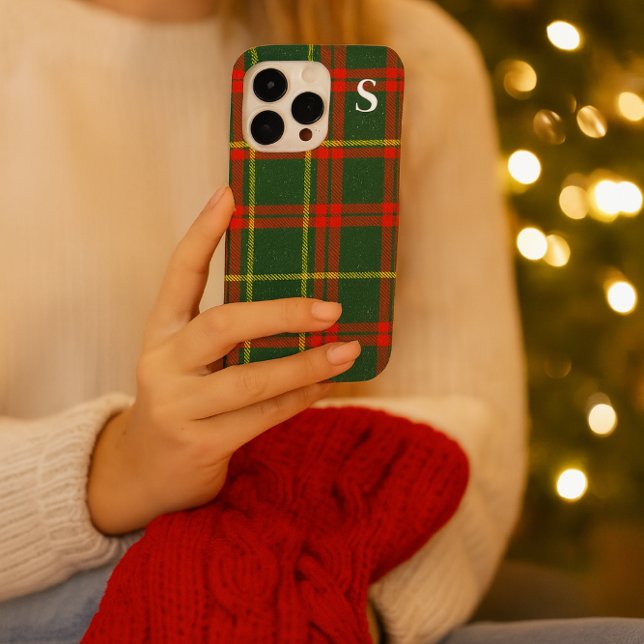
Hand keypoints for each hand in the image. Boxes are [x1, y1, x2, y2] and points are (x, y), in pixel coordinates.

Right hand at [87, 186, 360, 534]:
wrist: (144, 468)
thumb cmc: (183, 398)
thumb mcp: (190, 357)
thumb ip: (227, 331)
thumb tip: (299, 301)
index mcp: (160, 332)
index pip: (179, 273)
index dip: (202, 233)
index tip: (229, 194)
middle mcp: (162, 364)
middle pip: (223, 326)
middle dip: (281, 314)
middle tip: (330, 308)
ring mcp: (178, 408)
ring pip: (251, 380)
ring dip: (306, 363)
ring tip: (347, 349)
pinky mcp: (200, 445)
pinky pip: (263, 417)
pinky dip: (301, 397)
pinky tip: (326, 383)